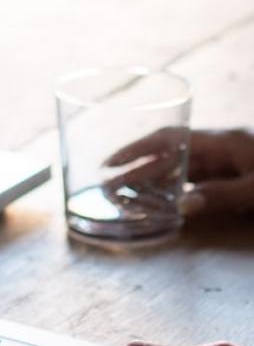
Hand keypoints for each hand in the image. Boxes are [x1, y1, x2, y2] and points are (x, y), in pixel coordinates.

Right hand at [105, 128, 253, 218]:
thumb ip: (221, 195)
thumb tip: (183, 207)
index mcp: (224, 141)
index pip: (171, 138)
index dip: (138, 149)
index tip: (111, 163)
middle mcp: (221, 145)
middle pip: (171, 153)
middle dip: (139, 168)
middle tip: (109, 185)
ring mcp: (229, 158)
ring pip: (183, 166)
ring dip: (156, 179)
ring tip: (128, 194)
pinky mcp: (236, 171)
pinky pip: (199, 176)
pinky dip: (178, 187)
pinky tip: (163, 199)